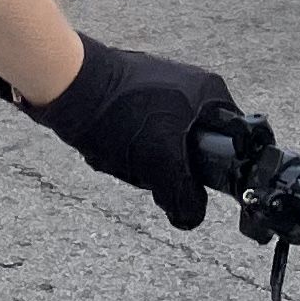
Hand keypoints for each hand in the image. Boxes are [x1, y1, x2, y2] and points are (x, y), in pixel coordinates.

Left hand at [0, 38, 232, 229]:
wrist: (67, 83)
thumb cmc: (120, 111)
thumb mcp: (161, 161)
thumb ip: (184, 194)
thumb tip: (191, 217)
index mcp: (211, 94)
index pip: (232, 144)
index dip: (212, 172)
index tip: (189, 181)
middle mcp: (192, 86)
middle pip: (193, 150)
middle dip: (166, 167)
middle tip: (147, 164)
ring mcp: (161, 89)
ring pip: (162, 146)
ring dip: (140, 159)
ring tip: (120, 152)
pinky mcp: (134, 94)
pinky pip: (139, 133)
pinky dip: (124, 146)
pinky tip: (106, 144)